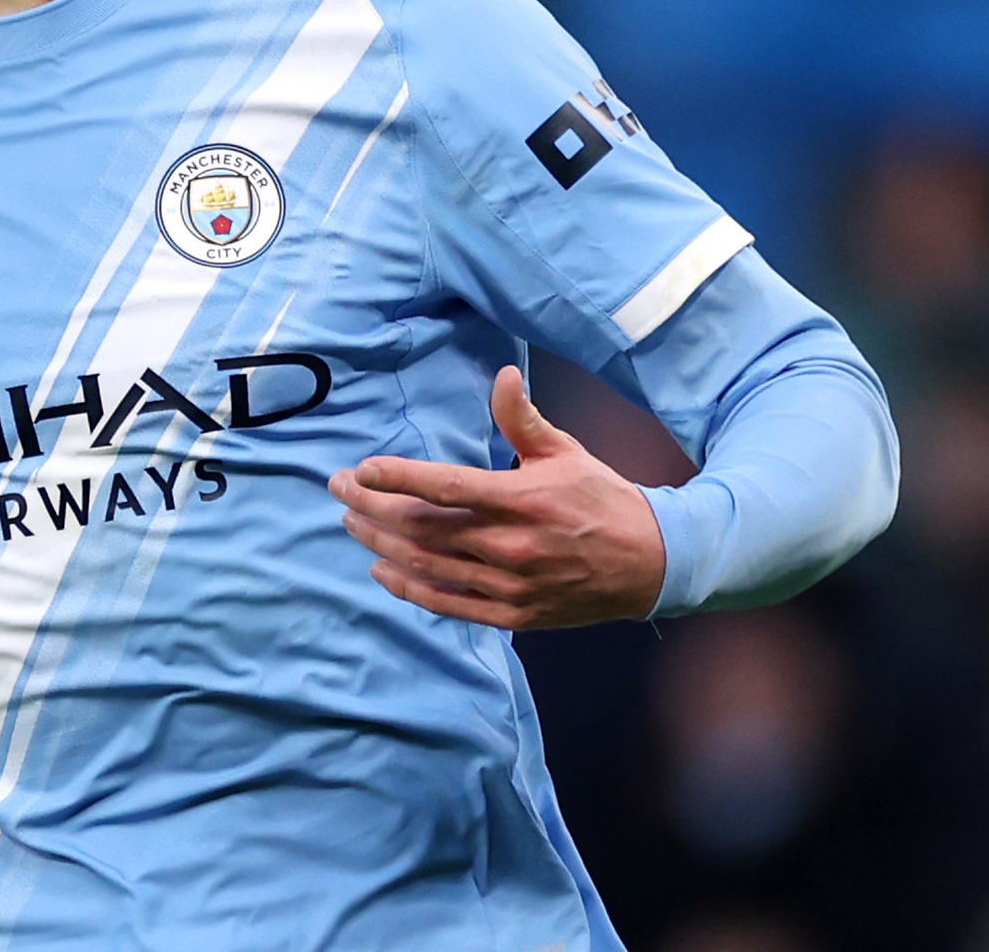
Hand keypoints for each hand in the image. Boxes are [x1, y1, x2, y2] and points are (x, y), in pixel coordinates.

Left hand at [328, 366, 665, 629]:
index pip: (446, 487)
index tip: (361, 469)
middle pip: (423, 527)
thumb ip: (523, 419)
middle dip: (373, 506)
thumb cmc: (600, 500)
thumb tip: (503, 375)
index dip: (398, 478)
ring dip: (382, 543)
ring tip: (351, 522)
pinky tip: (382, 569)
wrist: (650, 563)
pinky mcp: (511, 614)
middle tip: (338, 489)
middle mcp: (510, 545)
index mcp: (521, 499)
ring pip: (428, 565)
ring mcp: (509, 585)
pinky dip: (410, 588)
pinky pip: (448, 604)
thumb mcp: (565, 452)